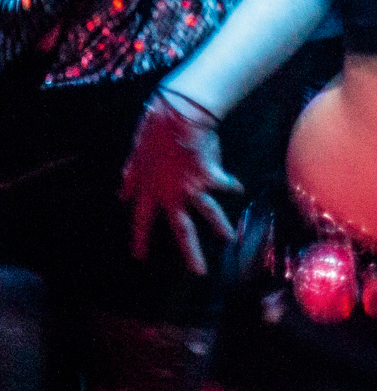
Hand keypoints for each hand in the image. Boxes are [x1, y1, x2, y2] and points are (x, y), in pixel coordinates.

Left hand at [119, 93, 239, 275]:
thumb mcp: (137, 155)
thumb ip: (132, 176)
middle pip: (182, 229)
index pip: (142, 221)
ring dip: (220, 225)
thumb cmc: (154, 131)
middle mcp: (170, 195)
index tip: (139, 257)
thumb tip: (122, 193)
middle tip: (199, 271)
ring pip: (208, 213)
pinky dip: (231, 184)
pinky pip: (223, 182)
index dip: (140, 239)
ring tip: (230, 238)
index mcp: (149, 190)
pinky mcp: (210, 177)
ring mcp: (191, 188)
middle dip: (190, 252)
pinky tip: (240, 188)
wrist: (177, 118)